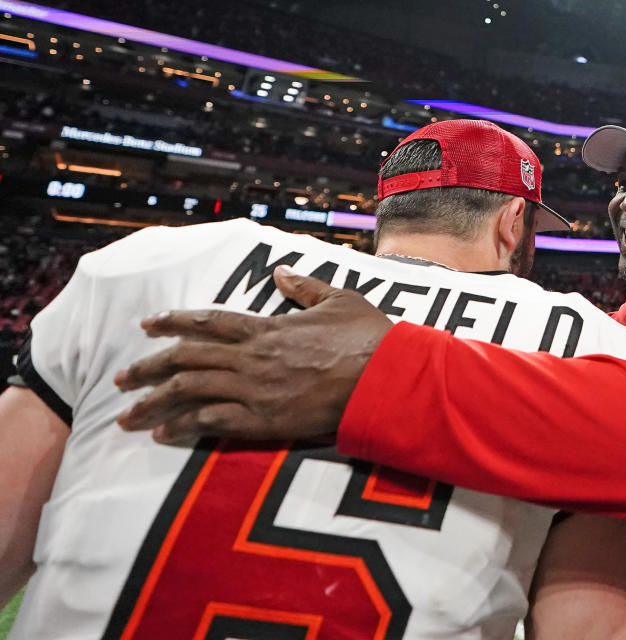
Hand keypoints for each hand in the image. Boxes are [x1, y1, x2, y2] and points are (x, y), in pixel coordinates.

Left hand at [114, 266, 392, 444]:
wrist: (384, 378)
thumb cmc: (367, 338)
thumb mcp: (339, 299)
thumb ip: (305, 287)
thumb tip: (280, 273)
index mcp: (267, 327)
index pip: (209, 321)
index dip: (174, 321)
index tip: (147, 325)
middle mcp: (252, 357)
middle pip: (186, 360)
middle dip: (147, 369)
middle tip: (120, 380)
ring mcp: (255, 389)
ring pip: (191, 392)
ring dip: (154, 404)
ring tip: (127, 417)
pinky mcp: (265, 420)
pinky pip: (214, 422)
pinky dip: (184, 427)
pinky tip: (164, 436)